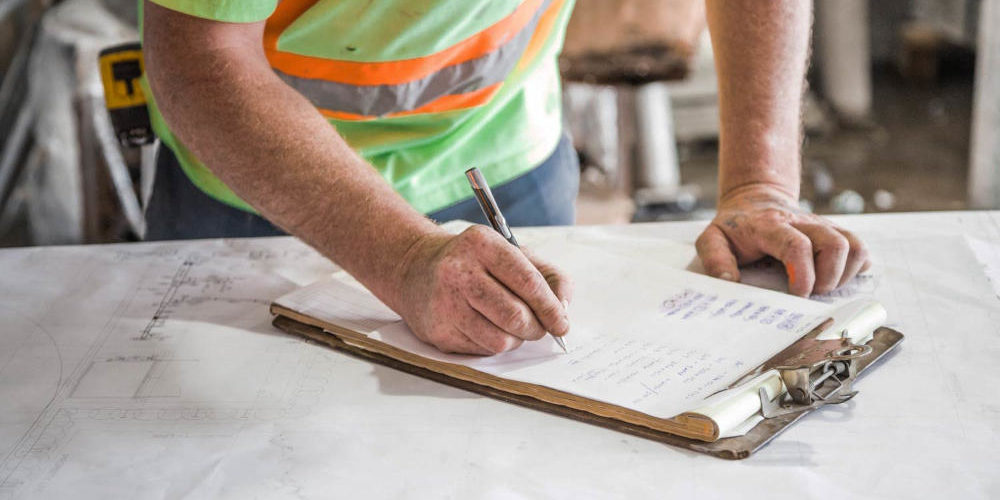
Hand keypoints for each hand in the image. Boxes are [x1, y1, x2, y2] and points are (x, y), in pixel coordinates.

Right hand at [390, 225, 571, 354]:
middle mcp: (459, 271)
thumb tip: (564, 309)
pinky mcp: (438, 330)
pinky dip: (494, 344)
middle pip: (515, 316)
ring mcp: (445, 303)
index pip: (528, 282)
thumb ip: (548, 276)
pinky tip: (486, 327)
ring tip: (512, 327)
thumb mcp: (512, 253)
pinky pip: (482, 350)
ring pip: (500, 340)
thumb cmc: (475, 263)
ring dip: (516, 340)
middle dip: (536, 328)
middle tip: (540, 328)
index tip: (562, 323)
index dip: (551, 308)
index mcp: (482, 244)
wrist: (416, 269)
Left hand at [695, 184, 870, 296]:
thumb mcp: (712, 238)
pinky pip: (859, 248)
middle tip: (811, 294)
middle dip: (829, 278)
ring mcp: (822, 226)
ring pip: (854, 245)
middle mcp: (802, 223)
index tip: (799, 294)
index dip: (804, 273)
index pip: (797, 245)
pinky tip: (835, 277)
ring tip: (823, 287)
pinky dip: (855, 267)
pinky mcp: (834, 233)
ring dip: (844, 274)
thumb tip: (728, 282)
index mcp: (770, 226)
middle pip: (835, 244)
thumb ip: (715, 259)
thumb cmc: (735, 226)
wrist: (755, 200)